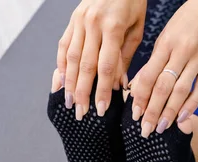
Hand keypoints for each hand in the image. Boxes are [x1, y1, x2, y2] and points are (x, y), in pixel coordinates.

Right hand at [57, 0, 146, 119]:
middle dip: (83, 93)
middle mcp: (92, 25)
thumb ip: (126, 57)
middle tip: (82, 113)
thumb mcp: (137, 28)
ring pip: (71, 58)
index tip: (101, 109)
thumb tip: (119, 86)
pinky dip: (61, 66)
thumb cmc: (133, 3)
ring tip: (69, 102)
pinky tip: (60, 82)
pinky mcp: (72, 20)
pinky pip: (63, 46)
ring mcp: (79, 22)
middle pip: (85, 66)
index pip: (105, 67)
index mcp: (113, 27)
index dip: (102, 91)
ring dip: (69, 83)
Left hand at [130, 0, 197, 136]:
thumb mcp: (164, 36)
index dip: (141, 97)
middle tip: (146, 130)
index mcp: (165, 44)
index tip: (135, 114)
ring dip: (170, 112)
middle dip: (153, 111)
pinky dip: (192, 105)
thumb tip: (136, 86)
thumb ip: (152, 62)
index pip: (149, 76)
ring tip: (162, 127)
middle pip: (163, 87)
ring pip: (182, 90)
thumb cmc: (186, 20)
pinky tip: (183, 118)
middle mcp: (181, 52)